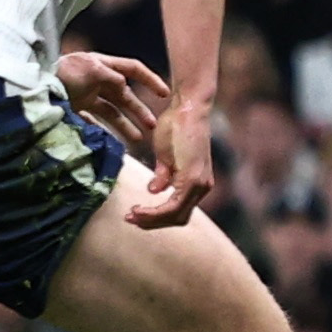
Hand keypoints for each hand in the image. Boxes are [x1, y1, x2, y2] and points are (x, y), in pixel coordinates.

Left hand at [55, 51, 167, 145]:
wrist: (31, 85)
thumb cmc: (61, 72)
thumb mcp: (90, 69)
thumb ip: (111, 77)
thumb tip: (125, 87)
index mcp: (102, 65)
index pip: (133, 69)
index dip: (150, 80)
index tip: (165, 94)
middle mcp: (96, 80)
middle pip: (124, 96)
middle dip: (139, 111)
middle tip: (153, 127)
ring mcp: (85, 95)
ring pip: (111, 112)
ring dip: (126, 125)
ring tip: (138, 139)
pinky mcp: (73, 109)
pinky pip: (93, 122)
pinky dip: (104, 131)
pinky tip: (113, 142)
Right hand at [126, 97, 213, 228]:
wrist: (187, 108)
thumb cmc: (176, 126)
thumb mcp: (166, 155)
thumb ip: (164, 174)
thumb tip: (153, 191)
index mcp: (197, 182)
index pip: (178, 211)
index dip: (156, 218)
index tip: (134, 214)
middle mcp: (202, 187)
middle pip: (177, 218)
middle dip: (152, 223)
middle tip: (129, 219)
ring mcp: (199, 184)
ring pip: (175, 215)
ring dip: (151, 219)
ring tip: (131, 215)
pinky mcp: (192, 179)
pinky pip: (173, 205)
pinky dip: (155, 212)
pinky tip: (138, 208)